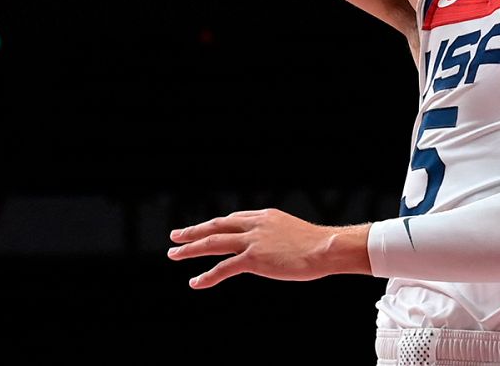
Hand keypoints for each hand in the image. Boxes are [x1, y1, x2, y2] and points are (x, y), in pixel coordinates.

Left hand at [167, 208, 370, 288]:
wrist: (325, 248)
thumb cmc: (318, 246)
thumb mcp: (294, 234)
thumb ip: (279, 238)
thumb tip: (279, 249)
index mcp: (265, 217)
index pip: (233, 219)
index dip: (216, 226)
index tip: (205, 230)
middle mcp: (255, 225)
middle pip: (216, 226)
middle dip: (194, 231)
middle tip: (176, 236)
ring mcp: (253, 241)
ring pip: (213, 243)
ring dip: (190, 249)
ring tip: (174, 254)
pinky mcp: (253, 259)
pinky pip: (223, 268)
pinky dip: (207, 276)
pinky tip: (195, 282)